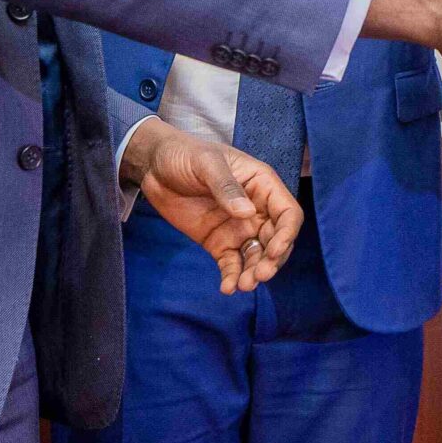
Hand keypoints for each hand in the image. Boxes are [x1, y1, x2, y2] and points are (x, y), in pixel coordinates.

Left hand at [119, 118, 302, 293]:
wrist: (154, 166)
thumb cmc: (185, 154)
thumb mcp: (206, 163)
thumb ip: (226, 187)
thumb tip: (247, 213)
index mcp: (262, 185)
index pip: (287, 213)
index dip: (287, 234)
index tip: (274, 252)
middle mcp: (256, 209)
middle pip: (276, 240)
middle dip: (272, 260)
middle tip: (258, 276)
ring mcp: (238, 228)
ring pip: (256, 256)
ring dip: (254, 273)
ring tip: (243, 285)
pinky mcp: (219, 243)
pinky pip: (232, 264)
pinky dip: (232, 277)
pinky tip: (228, 288)